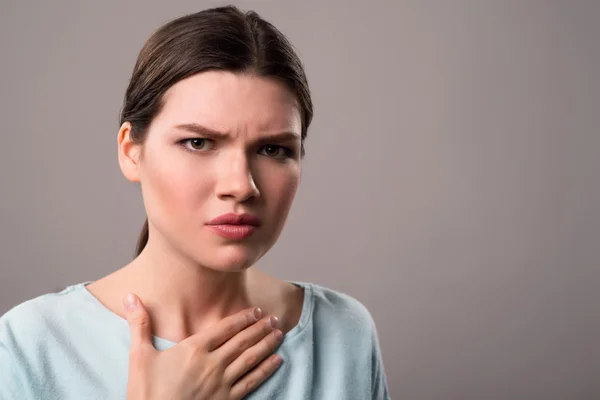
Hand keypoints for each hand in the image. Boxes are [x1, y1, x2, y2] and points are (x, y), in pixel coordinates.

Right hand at [123, 293, 283, 399]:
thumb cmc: (145, 393)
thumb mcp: (139, 357)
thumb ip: (139, 324)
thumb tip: (130, 296)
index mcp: (193, 349)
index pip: (225, 328)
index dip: (243, 318)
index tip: (256, 310)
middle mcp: (212, 363)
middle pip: (242, 340)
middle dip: (260, 328)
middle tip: (274, 318)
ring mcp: (221, 383)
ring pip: (250, 358)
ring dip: (267, 344)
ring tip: (279, 333)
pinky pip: (251, 381)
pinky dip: (266, 369)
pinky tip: (276, 360)